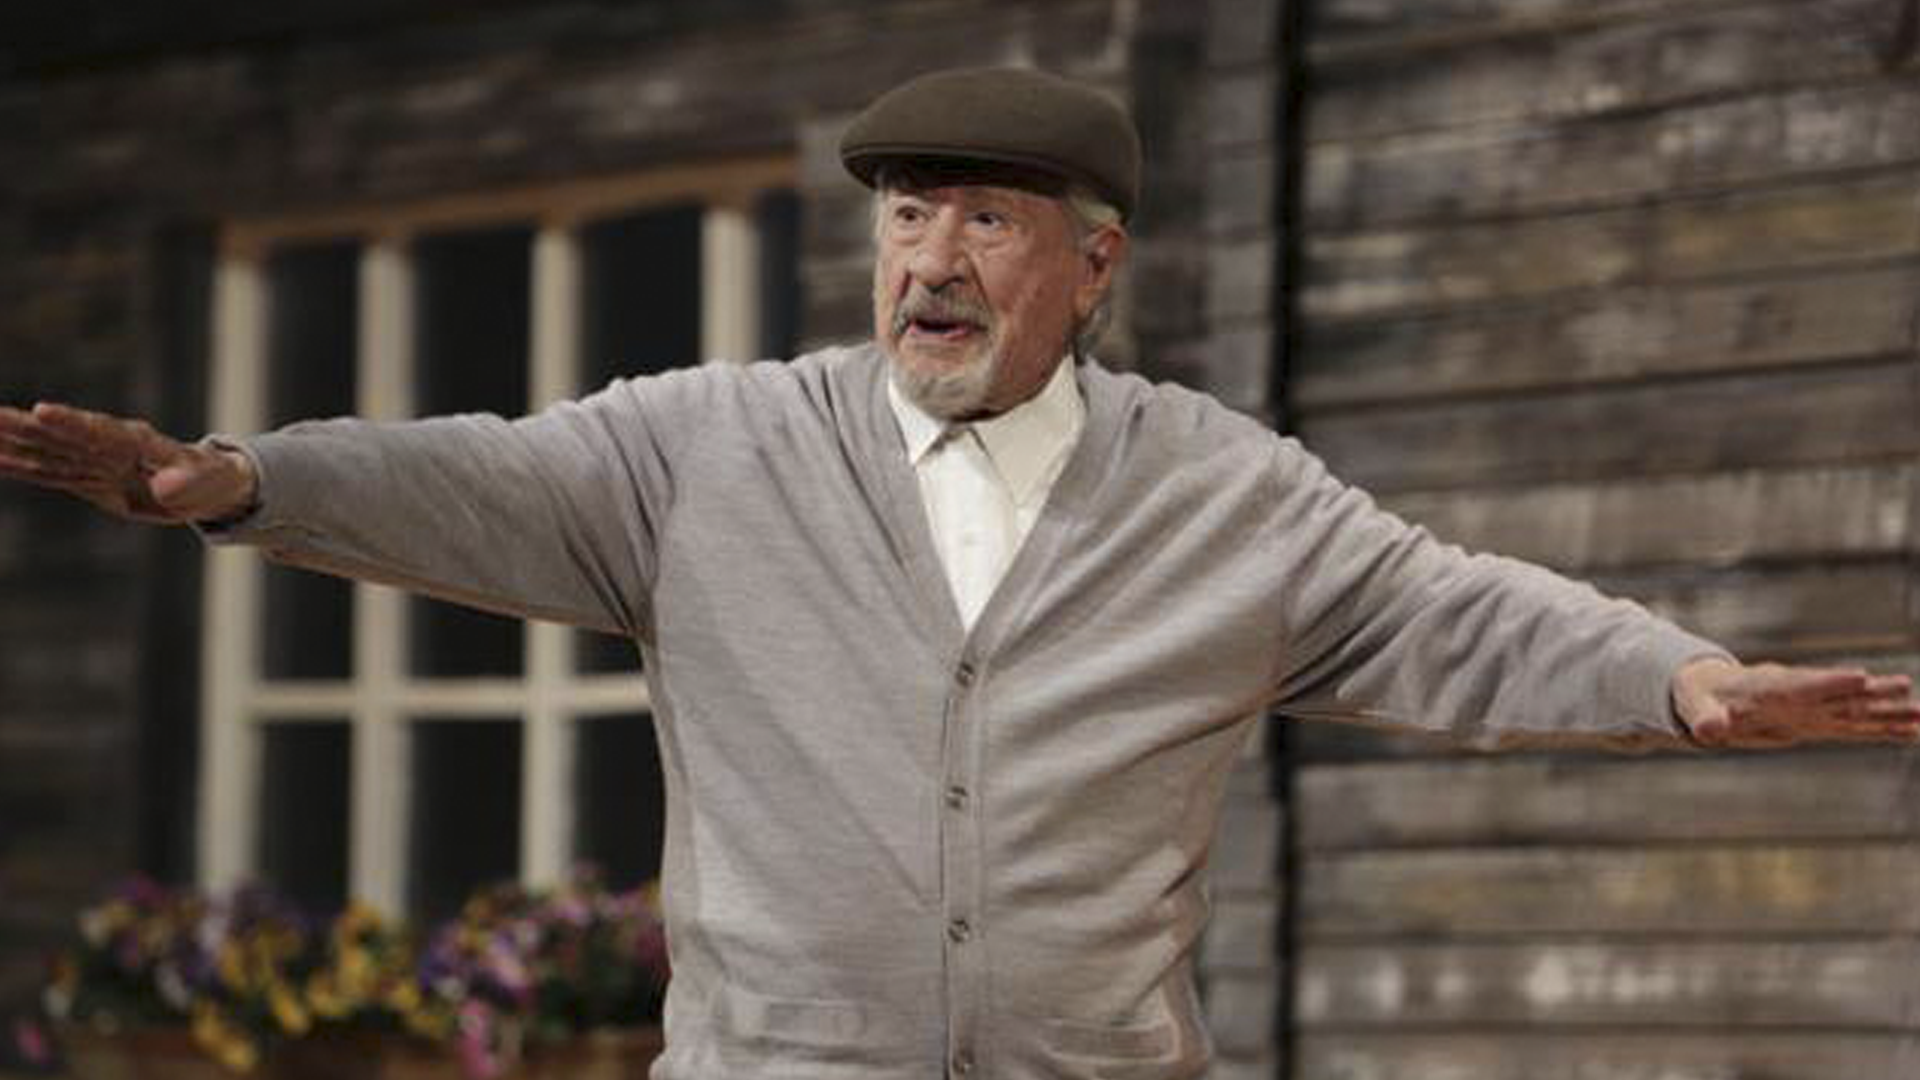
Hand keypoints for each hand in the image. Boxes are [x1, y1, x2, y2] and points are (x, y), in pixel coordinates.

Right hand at [0, 402, 255, 523]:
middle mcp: (107, 445)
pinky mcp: (88, 479)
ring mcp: (94, 461)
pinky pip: (49, 473)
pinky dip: (22, 467)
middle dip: (24, 425)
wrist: (206, 486)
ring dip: (13, 443)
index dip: (71, 422)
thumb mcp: (207, 481)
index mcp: (136, 440)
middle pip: (60, 434)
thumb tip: (164, 488)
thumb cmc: (212, 477)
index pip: (98, 429)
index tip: (41, 411)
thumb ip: (186, 483)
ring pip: (46, 452)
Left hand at [1671, 657, 1919, 748]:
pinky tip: (1915, 732)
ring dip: (1888, 714)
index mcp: (1768, 686)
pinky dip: (1884, 730)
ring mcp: (1812, 708)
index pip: (1802, 684)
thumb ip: (1703, 718)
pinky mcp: (1818, 722)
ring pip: (1856, 711)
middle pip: (1838, 694)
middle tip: (1905, 686)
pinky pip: (1855, 728)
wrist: (1711, 690)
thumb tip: (1707, 731)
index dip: (1829, 682)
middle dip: (1871, 693)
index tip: (1860, 676)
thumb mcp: (1694, 706)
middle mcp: (1798, 693)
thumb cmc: (1699, 696)